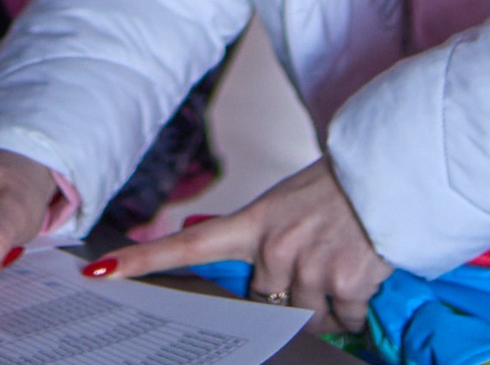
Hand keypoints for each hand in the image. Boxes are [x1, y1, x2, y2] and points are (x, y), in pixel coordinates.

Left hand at [83, 159, 391, 333]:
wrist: (388, 172)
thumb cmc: (337, 190)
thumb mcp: (287, 206)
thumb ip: (264, 242)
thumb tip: (262, 288)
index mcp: (253, 222)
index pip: (187, 247)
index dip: (142, 262)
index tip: (101, 273)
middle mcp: (274, 245)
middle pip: (264, 301)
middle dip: (288, 293)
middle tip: (314, 262)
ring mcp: (307, 264)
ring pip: (306, 314)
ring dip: (326, 301)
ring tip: (342, 262)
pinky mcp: (343, 280)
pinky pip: (343, 317)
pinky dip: (354, 307)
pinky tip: (361, 273)